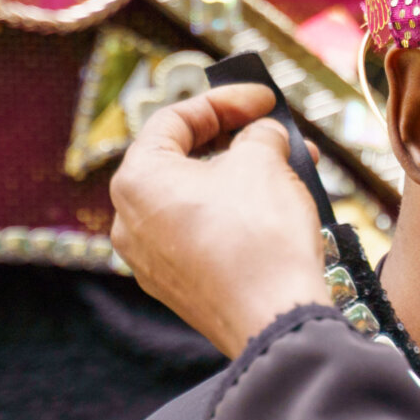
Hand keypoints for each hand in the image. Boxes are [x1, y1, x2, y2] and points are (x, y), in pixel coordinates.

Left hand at [110, 84, 332, 357]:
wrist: (273, 320)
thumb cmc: (259, 236)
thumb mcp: (264, 161)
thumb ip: (259, 133)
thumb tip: (262, 135)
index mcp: (136, 180)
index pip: (176, 119)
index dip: (226, 100)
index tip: (266, 99)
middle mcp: (129, 220)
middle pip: (183, 160)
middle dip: (236, 140)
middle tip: (276, 131)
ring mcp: (150, 259)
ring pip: (196, 200)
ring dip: (242, 178)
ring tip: (290, 169)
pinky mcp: (177, 287)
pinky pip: (202, 235)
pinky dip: (235, 215)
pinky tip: (274, 209)